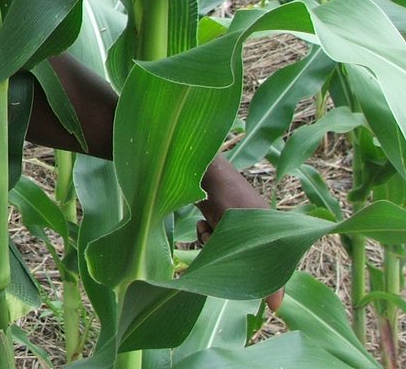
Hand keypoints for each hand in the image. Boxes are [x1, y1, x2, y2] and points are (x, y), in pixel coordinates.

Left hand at [197, 156, 283, 311]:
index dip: (262, 279)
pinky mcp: (222, 217)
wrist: (205, 171)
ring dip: (213, 244)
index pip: (275, 266)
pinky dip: (206, 233)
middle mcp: (260, 227)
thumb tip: (276, 307)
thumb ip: (260, 268)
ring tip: (208, 229)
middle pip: (245, 259)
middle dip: (229, 256)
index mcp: (275, 231)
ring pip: (226, 249)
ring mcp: (240, 222)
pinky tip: (202, 223)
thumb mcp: (245, 232)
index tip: (247, 289)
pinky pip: (215, 237)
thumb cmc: (228, 197)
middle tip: (219, 241)